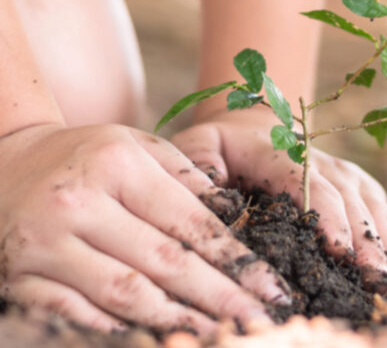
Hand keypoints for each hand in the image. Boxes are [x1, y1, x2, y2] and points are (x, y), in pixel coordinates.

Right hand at [0, 123, 289, 333]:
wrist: (7, 162)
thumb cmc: (87, 155)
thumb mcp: (137, 146)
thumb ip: (187, 177)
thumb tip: (237, 217)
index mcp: (118, 166)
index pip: (189, 223)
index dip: (235, 260)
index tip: (270, 286)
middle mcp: (80, 205)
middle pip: (164, 264)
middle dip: (219, 297)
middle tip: (257, 320)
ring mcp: (46, 245)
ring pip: (125, 295)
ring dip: (178, 320)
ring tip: (219, 333)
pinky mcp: (21, 276)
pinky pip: (75, 313)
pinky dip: (116, 329)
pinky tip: (156, 335)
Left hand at [172, 109, 386, 295]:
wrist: (252, 125)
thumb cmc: (220, 146)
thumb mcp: (197, 149)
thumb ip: (199, 170)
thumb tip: (215, 203)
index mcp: (280, 154)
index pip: (309, 184)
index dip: (328, 217)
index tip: (341, 252)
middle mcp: (319, 161)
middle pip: (350, 201)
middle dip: (368, 244)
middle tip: (383, 283)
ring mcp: (342, 171)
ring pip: (373, 205)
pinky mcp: (355, 182)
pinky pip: (384, 204)